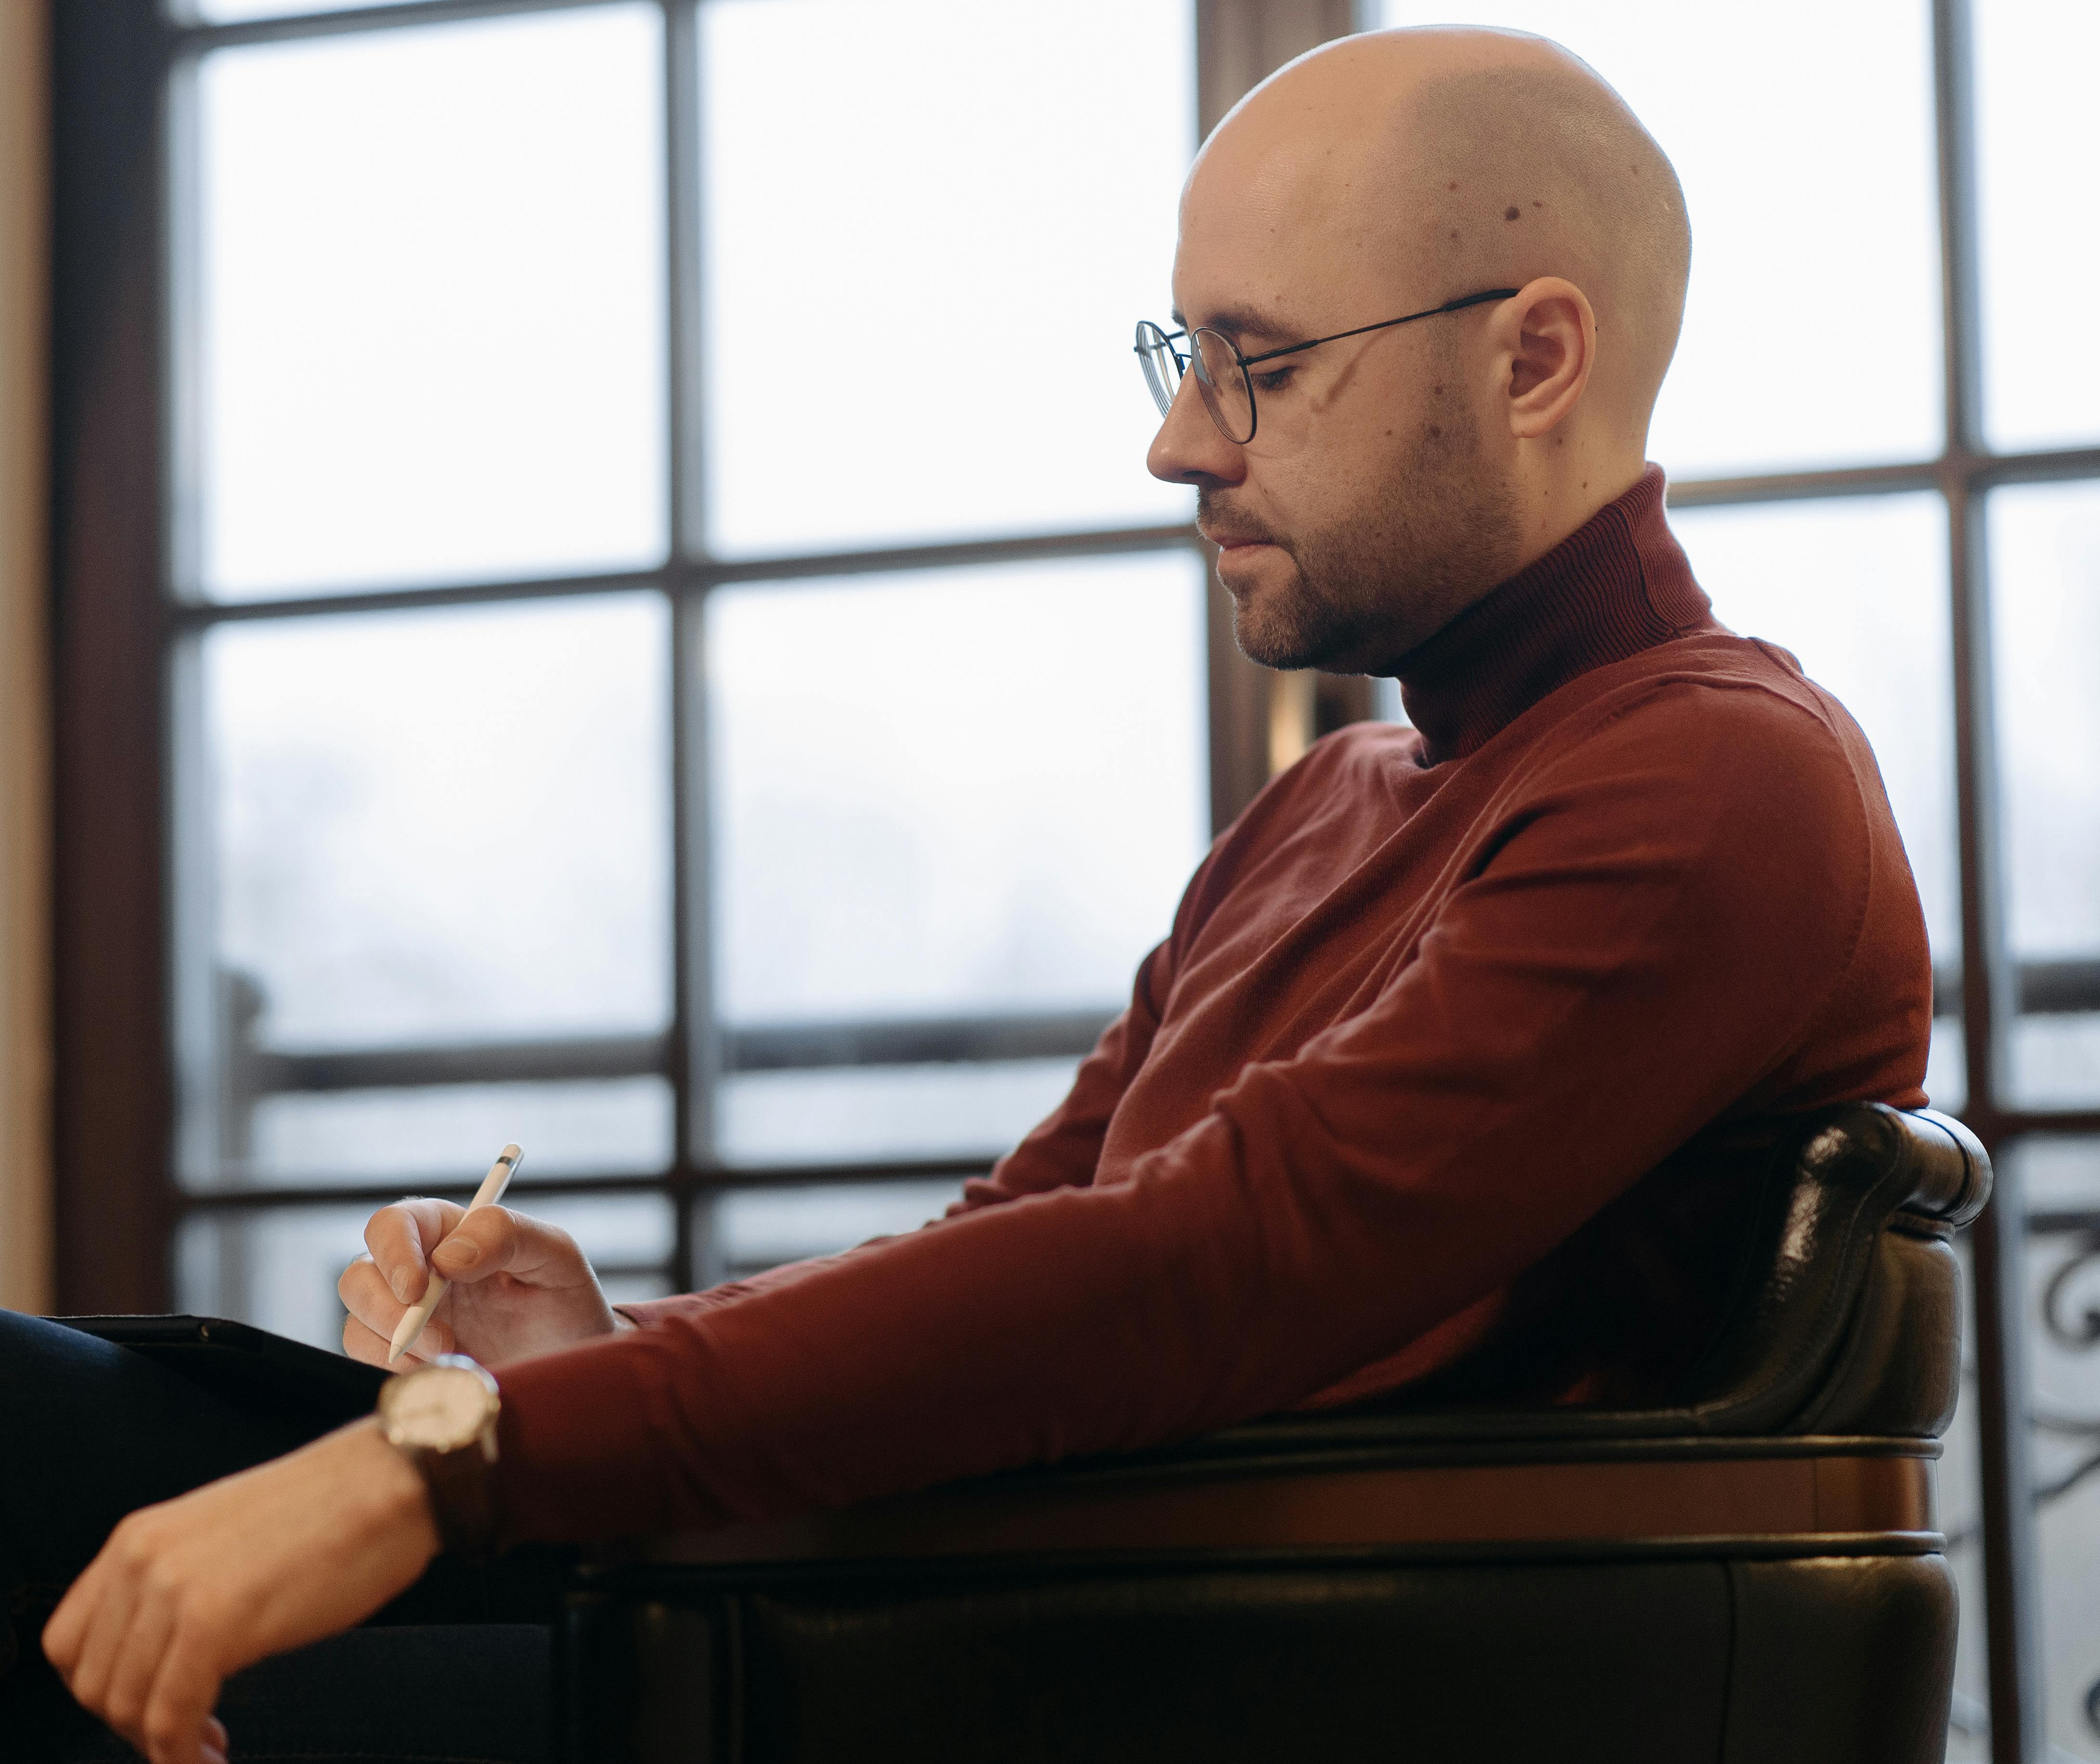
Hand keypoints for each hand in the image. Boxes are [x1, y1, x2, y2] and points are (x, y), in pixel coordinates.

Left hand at [43, 1420, 438, 1763]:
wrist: (393, 1480)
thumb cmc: (332, 1509)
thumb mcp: (223, 1538)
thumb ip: (178, 1583)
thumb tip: (164, 1654)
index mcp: (139, 1536)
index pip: (70, 1642)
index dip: (104, 1689)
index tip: (146, 1709)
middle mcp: (141, 1559)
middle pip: (92, 1683)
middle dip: (132, 1724)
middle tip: (186, 1734)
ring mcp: (173, 1590)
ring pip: (125, 1707)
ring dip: (160, 1745)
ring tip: (206, 1748)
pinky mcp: (213, 1622)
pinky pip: (170, 1717)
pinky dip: (184, 1754)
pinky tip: (213, 1755)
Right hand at [339, 1200, 625, 1367]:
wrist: (572, 1361)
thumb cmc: (566, 1300)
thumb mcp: (556, 1257)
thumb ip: (507, 1236)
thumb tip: (448, 1255)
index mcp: (448, 1230)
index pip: (393, 1225)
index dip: (394, 1252)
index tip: (417, 1288)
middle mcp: (417, 1269)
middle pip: (359, 1277)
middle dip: (387, 1311)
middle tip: (442, 1341)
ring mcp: (404, 1315)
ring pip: (357, 1322)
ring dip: (396, 1347)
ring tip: (455, 1357)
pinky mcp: (403, 1357)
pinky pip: (369, 1362)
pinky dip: (398, 1372)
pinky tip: (443, 1373)